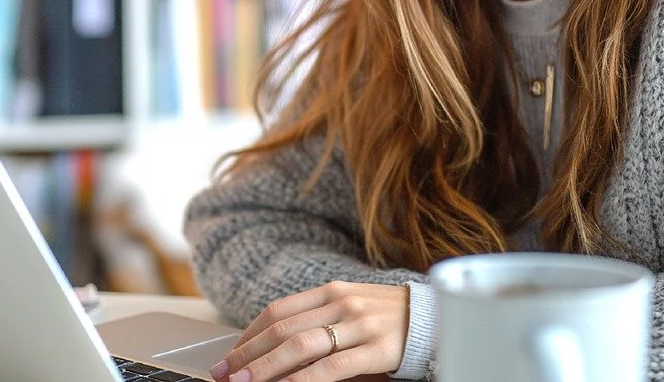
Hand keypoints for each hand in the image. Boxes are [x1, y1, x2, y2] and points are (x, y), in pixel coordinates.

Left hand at [209, 281, 407, 381]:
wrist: (439, 318)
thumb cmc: (390, 319)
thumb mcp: (351, 311)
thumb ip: (319, 322)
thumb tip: (275, 350)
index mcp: (331, 291)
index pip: (278, 312)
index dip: (248, 335)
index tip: (229, 356)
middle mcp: (341, 303)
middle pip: (282, 329)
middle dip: (247, 354)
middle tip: (224, 374)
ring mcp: (359, 324)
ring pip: (300, 347)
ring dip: (265, 368)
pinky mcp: (376, 348)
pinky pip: (331, 367)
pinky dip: (302, 381)